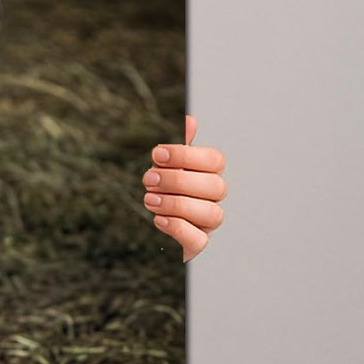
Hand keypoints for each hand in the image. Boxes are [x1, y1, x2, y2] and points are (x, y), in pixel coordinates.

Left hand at [143, 114, 224, 261]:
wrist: (152, 222)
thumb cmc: (164, 189)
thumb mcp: (165, 165)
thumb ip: (178, 147)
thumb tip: (190, 120)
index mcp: (208, 174)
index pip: (215, 160)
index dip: (186, 155)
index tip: (157, 154)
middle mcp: (213, 198)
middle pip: (215, 187)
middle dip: (178, 180)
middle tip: (148, 179)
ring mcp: (207, 222)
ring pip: (211, 213)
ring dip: (176, 204)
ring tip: (150, 199)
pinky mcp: (196, 243)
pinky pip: (199, 240)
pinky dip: (178, 228)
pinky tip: (159, 219)